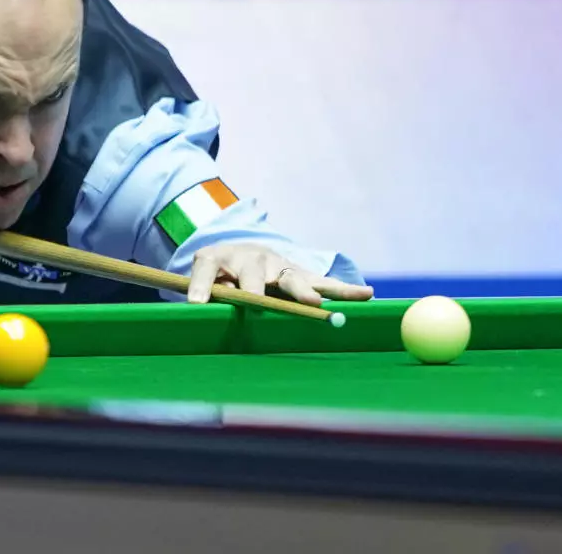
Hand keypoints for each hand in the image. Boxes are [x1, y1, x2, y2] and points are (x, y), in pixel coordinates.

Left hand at [187, 243, 373, 306]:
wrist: (239, 250)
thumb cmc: (218, 271)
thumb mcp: (201, 276)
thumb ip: (201, 290)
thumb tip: (195, 310)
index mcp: (219, 258)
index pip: (208, 267)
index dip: (201, 284)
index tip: (196, 303)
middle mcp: (252, 259)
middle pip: (254, 272)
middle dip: (257, 288)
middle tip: (256, 301)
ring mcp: (279, 266)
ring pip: (294, 278)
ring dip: (305, 291)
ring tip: (316, 302)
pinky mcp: (299, 274)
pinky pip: (322, 283)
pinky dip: (343, 290)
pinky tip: (365, 294)